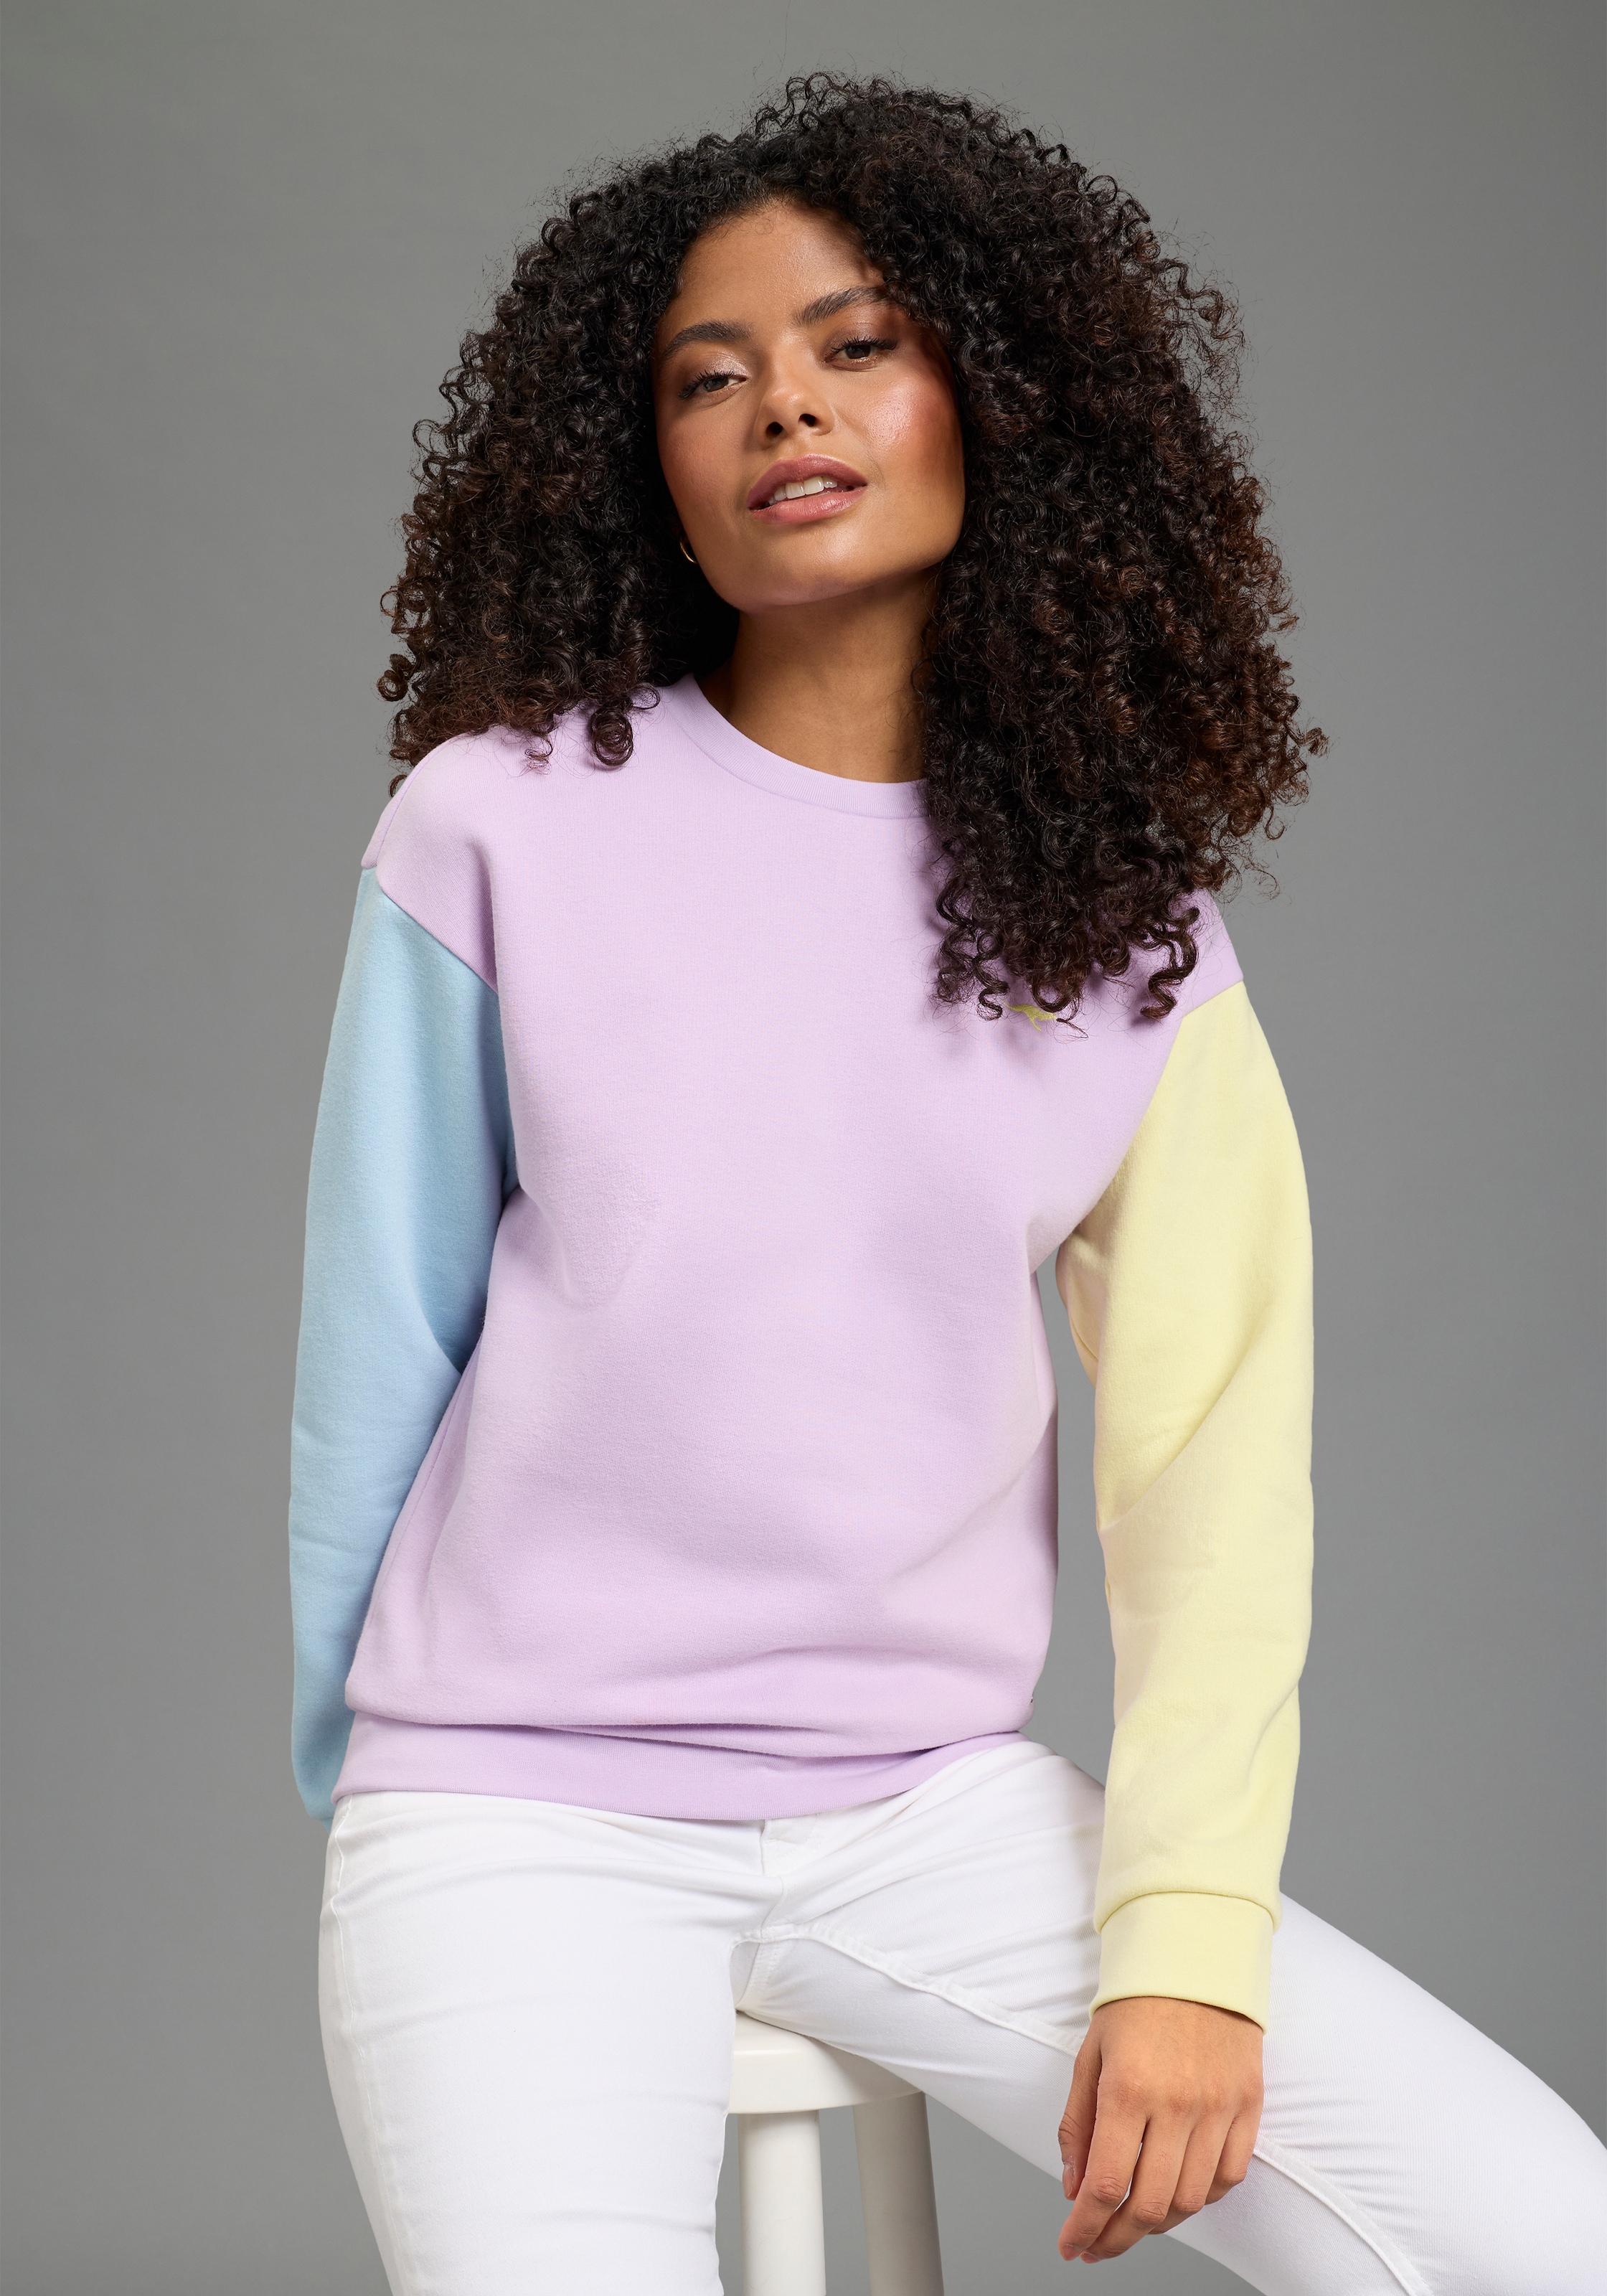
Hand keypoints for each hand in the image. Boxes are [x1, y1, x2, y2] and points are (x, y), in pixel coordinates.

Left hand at [1057, 1995, 1262, 2262]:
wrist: (1195, 1958)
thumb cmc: (1135, 2005)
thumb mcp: (1090, 2055)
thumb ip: (1079, 2126)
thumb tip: (1074, 2190)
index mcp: (1128, 2089)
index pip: (1106, 2185)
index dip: (1085, 2227)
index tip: (1072, 2246)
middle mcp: (1177, 2105)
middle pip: (1149, 2206)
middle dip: (1117, 2238)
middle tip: (1097, 2244)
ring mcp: (1219, 2108)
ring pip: (1191, 2200)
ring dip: (1157, 2224)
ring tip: (1132, 2222)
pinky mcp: (1249, 2106)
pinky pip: (1230, 2177)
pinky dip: (1202, 2197)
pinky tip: (1178, 2194)